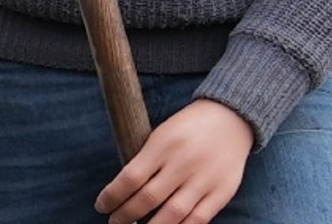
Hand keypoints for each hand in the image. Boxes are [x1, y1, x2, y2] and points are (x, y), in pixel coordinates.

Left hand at [95, 99, 251, 223]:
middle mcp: (182, 162)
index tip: (101, 206)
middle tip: (114, 222)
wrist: (230, 119)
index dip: (112, 196)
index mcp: (163, 144)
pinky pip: (198, 219)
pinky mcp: (221, 192)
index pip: (130, 177)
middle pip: (148, 198)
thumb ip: (145, 160)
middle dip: (126, 215)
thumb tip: (123, 191)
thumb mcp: (161, 134)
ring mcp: (204, 179)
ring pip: (172, 213)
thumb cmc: (187, 128)